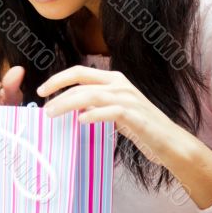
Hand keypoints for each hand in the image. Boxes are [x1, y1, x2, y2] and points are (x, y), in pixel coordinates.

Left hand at [37, 65, 179, 163]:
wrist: (169, 140)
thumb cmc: (139, 124)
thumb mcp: (113, 108)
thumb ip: (95, 103)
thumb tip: (71, 105)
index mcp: (112, 79)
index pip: (79, 71)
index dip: (58, 78)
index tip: (42, 90)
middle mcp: (119, 84)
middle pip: (81, 79)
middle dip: (57, 87)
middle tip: (42, 102)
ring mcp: (128, 98)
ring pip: (90, 94)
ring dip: (67, 104)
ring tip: (51, 114)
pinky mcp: (135, 116)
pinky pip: (110, 112)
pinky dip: (94, 115)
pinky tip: (81, 121)